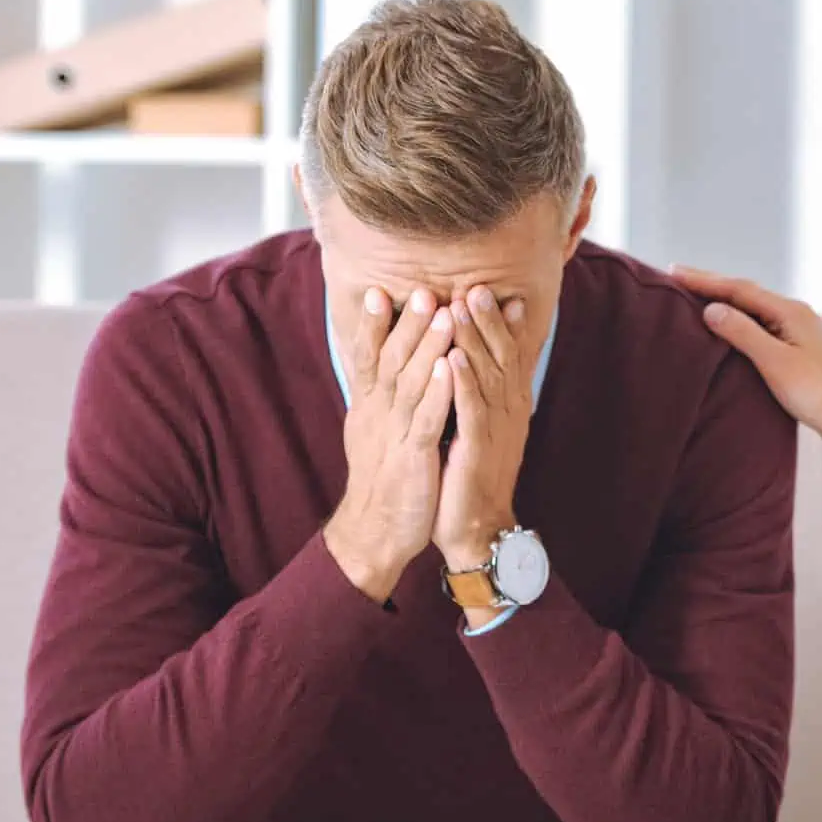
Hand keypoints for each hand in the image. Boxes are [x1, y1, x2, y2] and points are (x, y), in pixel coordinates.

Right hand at [323, 287, 456, 603]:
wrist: (377, 532)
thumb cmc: (385, 478)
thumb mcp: (375, 432)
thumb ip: (379, 397)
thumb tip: (379, 365)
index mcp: (370, 408)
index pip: (368, 358)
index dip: (374, 326)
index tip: (379, 291)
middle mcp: (378, 415)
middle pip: (391, 361)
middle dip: (406, 324)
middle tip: (421, 289)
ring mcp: (394, 435)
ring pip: (411, 384)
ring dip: (427, 348)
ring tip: (444, 314)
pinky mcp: (413, 457)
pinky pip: (427, 420)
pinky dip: (439, 392)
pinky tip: (453, 368)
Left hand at [435, 286, 534, 592]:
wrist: (476, 526)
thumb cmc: (472, 474)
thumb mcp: (481, 426)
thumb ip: (480, 392)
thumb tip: (472, 358)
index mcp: (509, 405)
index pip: (508, 354)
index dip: (500, 322)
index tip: (490, 288)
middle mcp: (508, 412)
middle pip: (501, 356)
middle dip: (488, 320)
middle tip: (476, 285)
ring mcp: (495, 429)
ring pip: (487, 375)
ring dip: (475, 340)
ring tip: (463, 307)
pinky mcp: (476, 449)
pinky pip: (471, 410)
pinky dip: (463, 383)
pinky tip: (453, 359)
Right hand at [670, 265, 821, 481]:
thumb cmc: (818, 394)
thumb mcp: (775, 363)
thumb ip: (743, 333)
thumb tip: (711, 309)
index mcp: (790, 312)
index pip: (739, 289)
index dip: (705, 280)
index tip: (673, 273)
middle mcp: (795, 314)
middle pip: (746, 294)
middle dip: (712, 285)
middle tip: (677, 278)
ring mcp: (798, 331)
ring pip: (753, 309)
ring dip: (724, 301)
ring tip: (694, 298)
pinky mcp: (798, 349)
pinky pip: (761, 325)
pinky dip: (738, 321)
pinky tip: (727, 328)